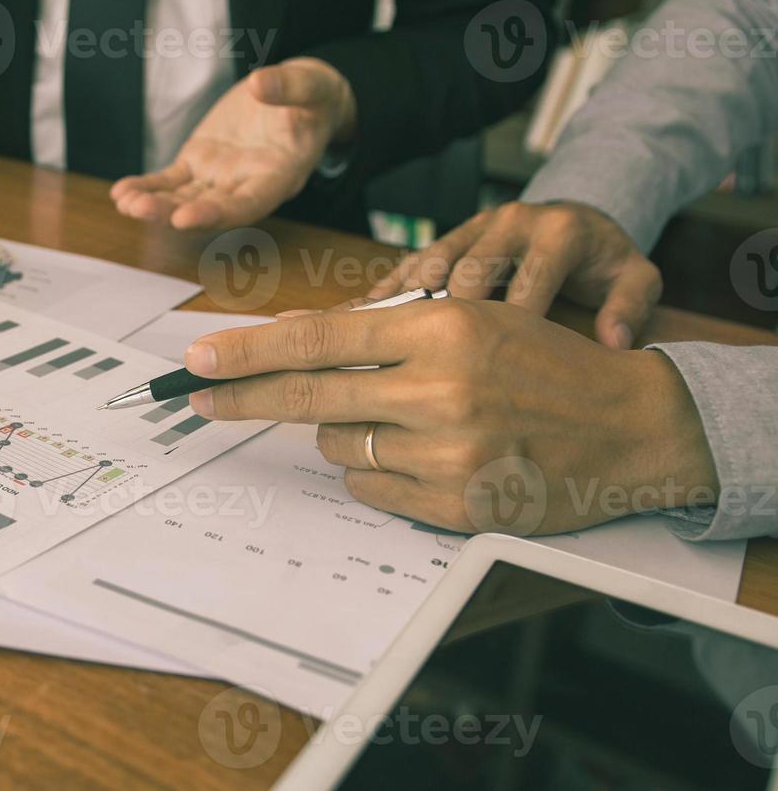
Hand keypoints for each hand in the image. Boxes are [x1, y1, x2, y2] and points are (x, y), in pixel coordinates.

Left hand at [110, 57, 355, 229]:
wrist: (299, 100)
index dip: (216, 214)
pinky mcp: (199, 163)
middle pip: (207, 208)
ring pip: (183, 198)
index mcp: (279, 177)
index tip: (185, 218)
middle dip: (172, 212)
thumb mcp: (312, 87)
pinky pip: (170, 181)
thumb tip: (260, 84)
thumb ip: (290, 87)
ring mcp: (219, 177)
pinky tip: (121, 193)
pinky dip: (147, 187)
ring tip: (125, 202)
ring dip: (153, 203)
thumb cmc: (313, 99)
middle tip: (140, 210)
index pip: (246, 204)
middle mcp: (246, 185)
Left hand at [183, 300, 716, 533]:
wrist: (630, 426)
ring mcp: (448, 453)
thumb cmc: (542, 364)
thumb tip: (293, 346)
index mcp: (441, 329)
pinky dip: (376, 470)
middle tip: (197, 398)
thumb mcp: (469, 321)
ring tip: (401, 418)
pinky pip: (369, 486)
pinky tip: (421, 454)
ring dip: (344, 430)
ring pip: (338, 444)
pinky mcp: (455, 505)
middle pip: (307, 396)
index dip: (247, 350)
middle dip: (242, 396)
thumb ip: (384, 335)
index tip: (198, 360)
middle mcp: (439, 389)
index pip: (316, 339)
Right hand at [371, 201, 661, 348]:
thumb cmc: (606, 262)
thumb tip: (613, 342)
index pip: (529, 280)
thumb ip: (630, 306)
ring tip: (376, 349)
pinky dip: (385, 295)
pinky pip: (410, 265)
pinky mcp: (449, 237)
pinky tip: (354, 323)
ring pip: (430, 266)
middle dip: (448, 322)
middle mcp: (511, 222)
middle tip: (429, 371)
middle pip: (469, 271)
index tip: (497, 378)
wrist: (584, 217)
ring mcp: (475, 226)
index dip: (511, 327)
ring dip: (403, 309)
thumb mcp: (637, 278)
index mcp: (559, 231)